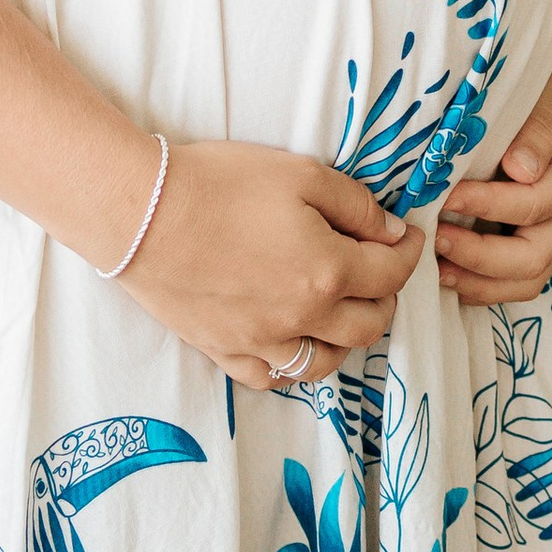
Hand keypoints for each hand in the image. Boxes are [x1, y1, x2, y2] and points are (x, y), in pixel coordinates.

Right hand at [122, 140, 425, 388]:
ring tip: (341, 312)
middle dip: (386, 297)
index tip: (408, 237)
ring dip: (346, 338)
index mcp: (329, 271)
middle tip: (379, 272)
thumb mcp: (300, 173)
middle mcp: (303, 318)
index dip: (409, 252)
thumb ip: (355, 205)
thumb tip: (388, 231)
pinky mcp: (224, 351)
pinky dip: (291, 366)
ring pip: (326, 362)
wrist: (142, 213)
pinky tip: (291, 343)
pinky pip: (271, 378)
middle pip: (368, 324)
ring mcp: (263, 342)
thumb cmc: (220, 184)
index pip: (391, 273)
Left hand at [435, 0, 551, 306]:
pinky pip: (513, 276)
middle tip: (433, 238)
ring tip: (434, 267)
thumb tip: (521, 170)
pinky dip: (480, 281)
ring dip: (479, 281)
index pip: (537, 202)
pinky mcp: (531, 233)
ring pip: (526, 278)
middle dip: (480, 256)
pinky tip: (444, 269)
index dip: (490, 204)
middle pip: (534, 257)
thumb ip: (541, 124)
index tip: (447, 194)